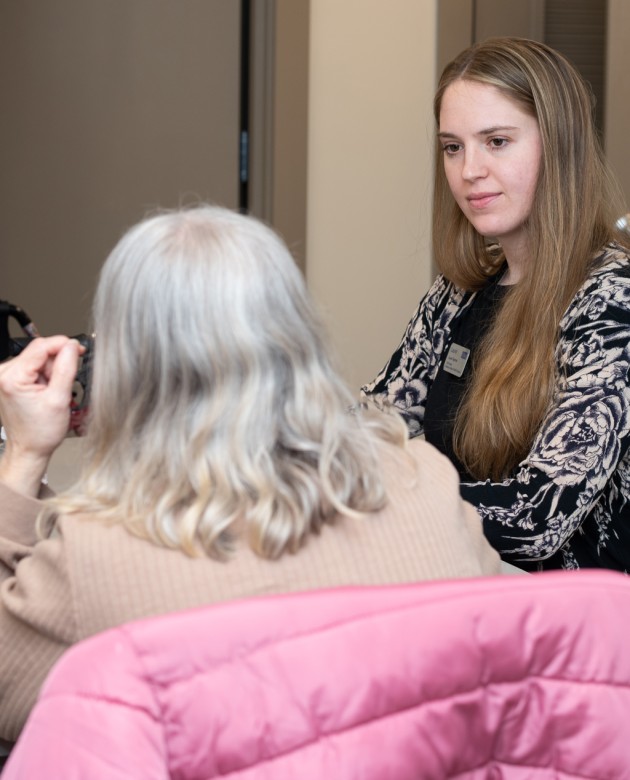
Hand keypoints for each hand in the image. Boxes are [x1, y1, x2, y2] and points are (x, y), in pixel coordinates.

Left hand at [0, 336, 80, 494]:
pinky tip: (47, 391)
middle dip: (57, 364)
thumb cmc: (40, 431)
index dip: (63, 345)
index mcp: (12, 377)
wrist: (29, 448)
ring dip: (51, 372)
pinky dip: (45, 377)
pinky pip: (34, 368)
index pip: (41, 346)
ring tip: (53, 392)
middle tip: (63, 384)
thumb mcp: (59, 399)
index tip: (79, 349)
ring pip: (38, 359)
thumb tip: (71, 346)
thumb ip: (66, 368)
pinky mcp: (11, 380)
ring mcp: (6, 376)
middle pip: (40, 352)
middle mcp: (4, 373)